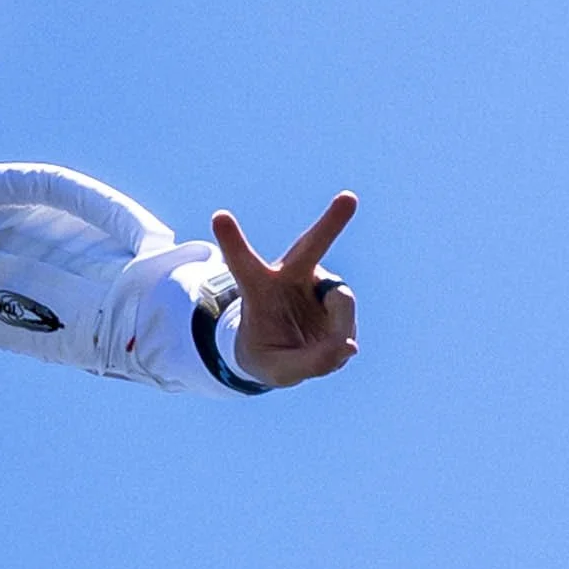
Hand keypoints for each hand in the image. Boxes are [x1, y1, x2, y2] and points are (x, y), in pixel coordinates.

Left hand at [209, 192, 360, 387]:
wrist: (283, 351)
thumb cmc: (268, 355)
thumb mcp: (278, 371)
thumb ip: (310, 363)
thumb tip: (349, 346)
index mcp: (257, 289)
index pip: (242, 264)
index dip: (233, 242)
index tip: (219, 216)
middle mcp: (288, 277)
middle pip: (309, 247)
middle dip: (331, 224)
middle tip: (349, 198)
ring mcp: (316, 282)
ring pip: (340, 299)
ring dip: (339, 326)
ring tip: (325, 347)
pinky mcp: (337, 294)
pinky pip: (348, 314)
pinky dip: (342, 334)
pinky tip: (329, 341)